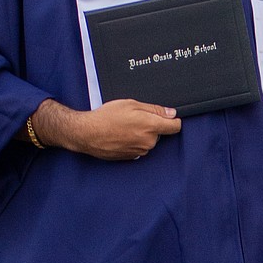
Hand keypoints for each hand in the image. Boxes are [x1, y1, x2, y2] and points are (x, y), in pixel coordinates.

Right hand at [33, 99, 181, 160]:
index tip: (168, 117)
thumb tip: (171, 113)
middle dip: (152, 125)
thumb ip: (154, 109)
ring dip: (141, 134)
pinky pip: (138, 147)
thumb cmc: (107, 117)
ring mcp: (140, 151)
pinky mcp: (132, 157)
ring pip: (148, 140)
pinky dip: (133, 141)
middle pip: (160, 133)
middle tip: (135, 117)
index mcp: (151, 126)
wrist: (88, 133)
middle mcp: (148, 142)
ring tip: (124, 126)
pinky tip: (121, 135)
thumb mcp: (131, 104)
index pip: (175, 126)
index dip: (173, 120)